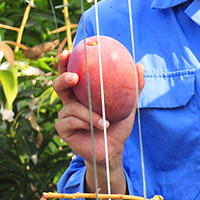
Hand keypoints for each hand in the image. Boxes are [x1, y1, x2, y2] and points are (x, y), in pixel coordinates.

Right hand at [52, 49, 144, 167]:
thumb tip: (140, 65)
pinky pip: (71, 121)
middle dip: (63, 77)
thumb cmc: (117, 124)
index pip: (71, 72)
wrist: (112, 149)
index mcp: (82, 92)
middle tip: (74, 76)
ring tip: (104, 119)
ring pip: (71, 107)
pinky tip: (100, 126)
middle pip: (59, 85)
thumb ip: (133, 86)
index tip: (70, 50)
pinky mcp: (62, 129)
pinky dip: (87, 122)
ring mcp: (64, 115)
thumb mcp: (128, 104)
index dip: (66, 61)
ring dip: (88, 113)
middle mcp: (70, 101)